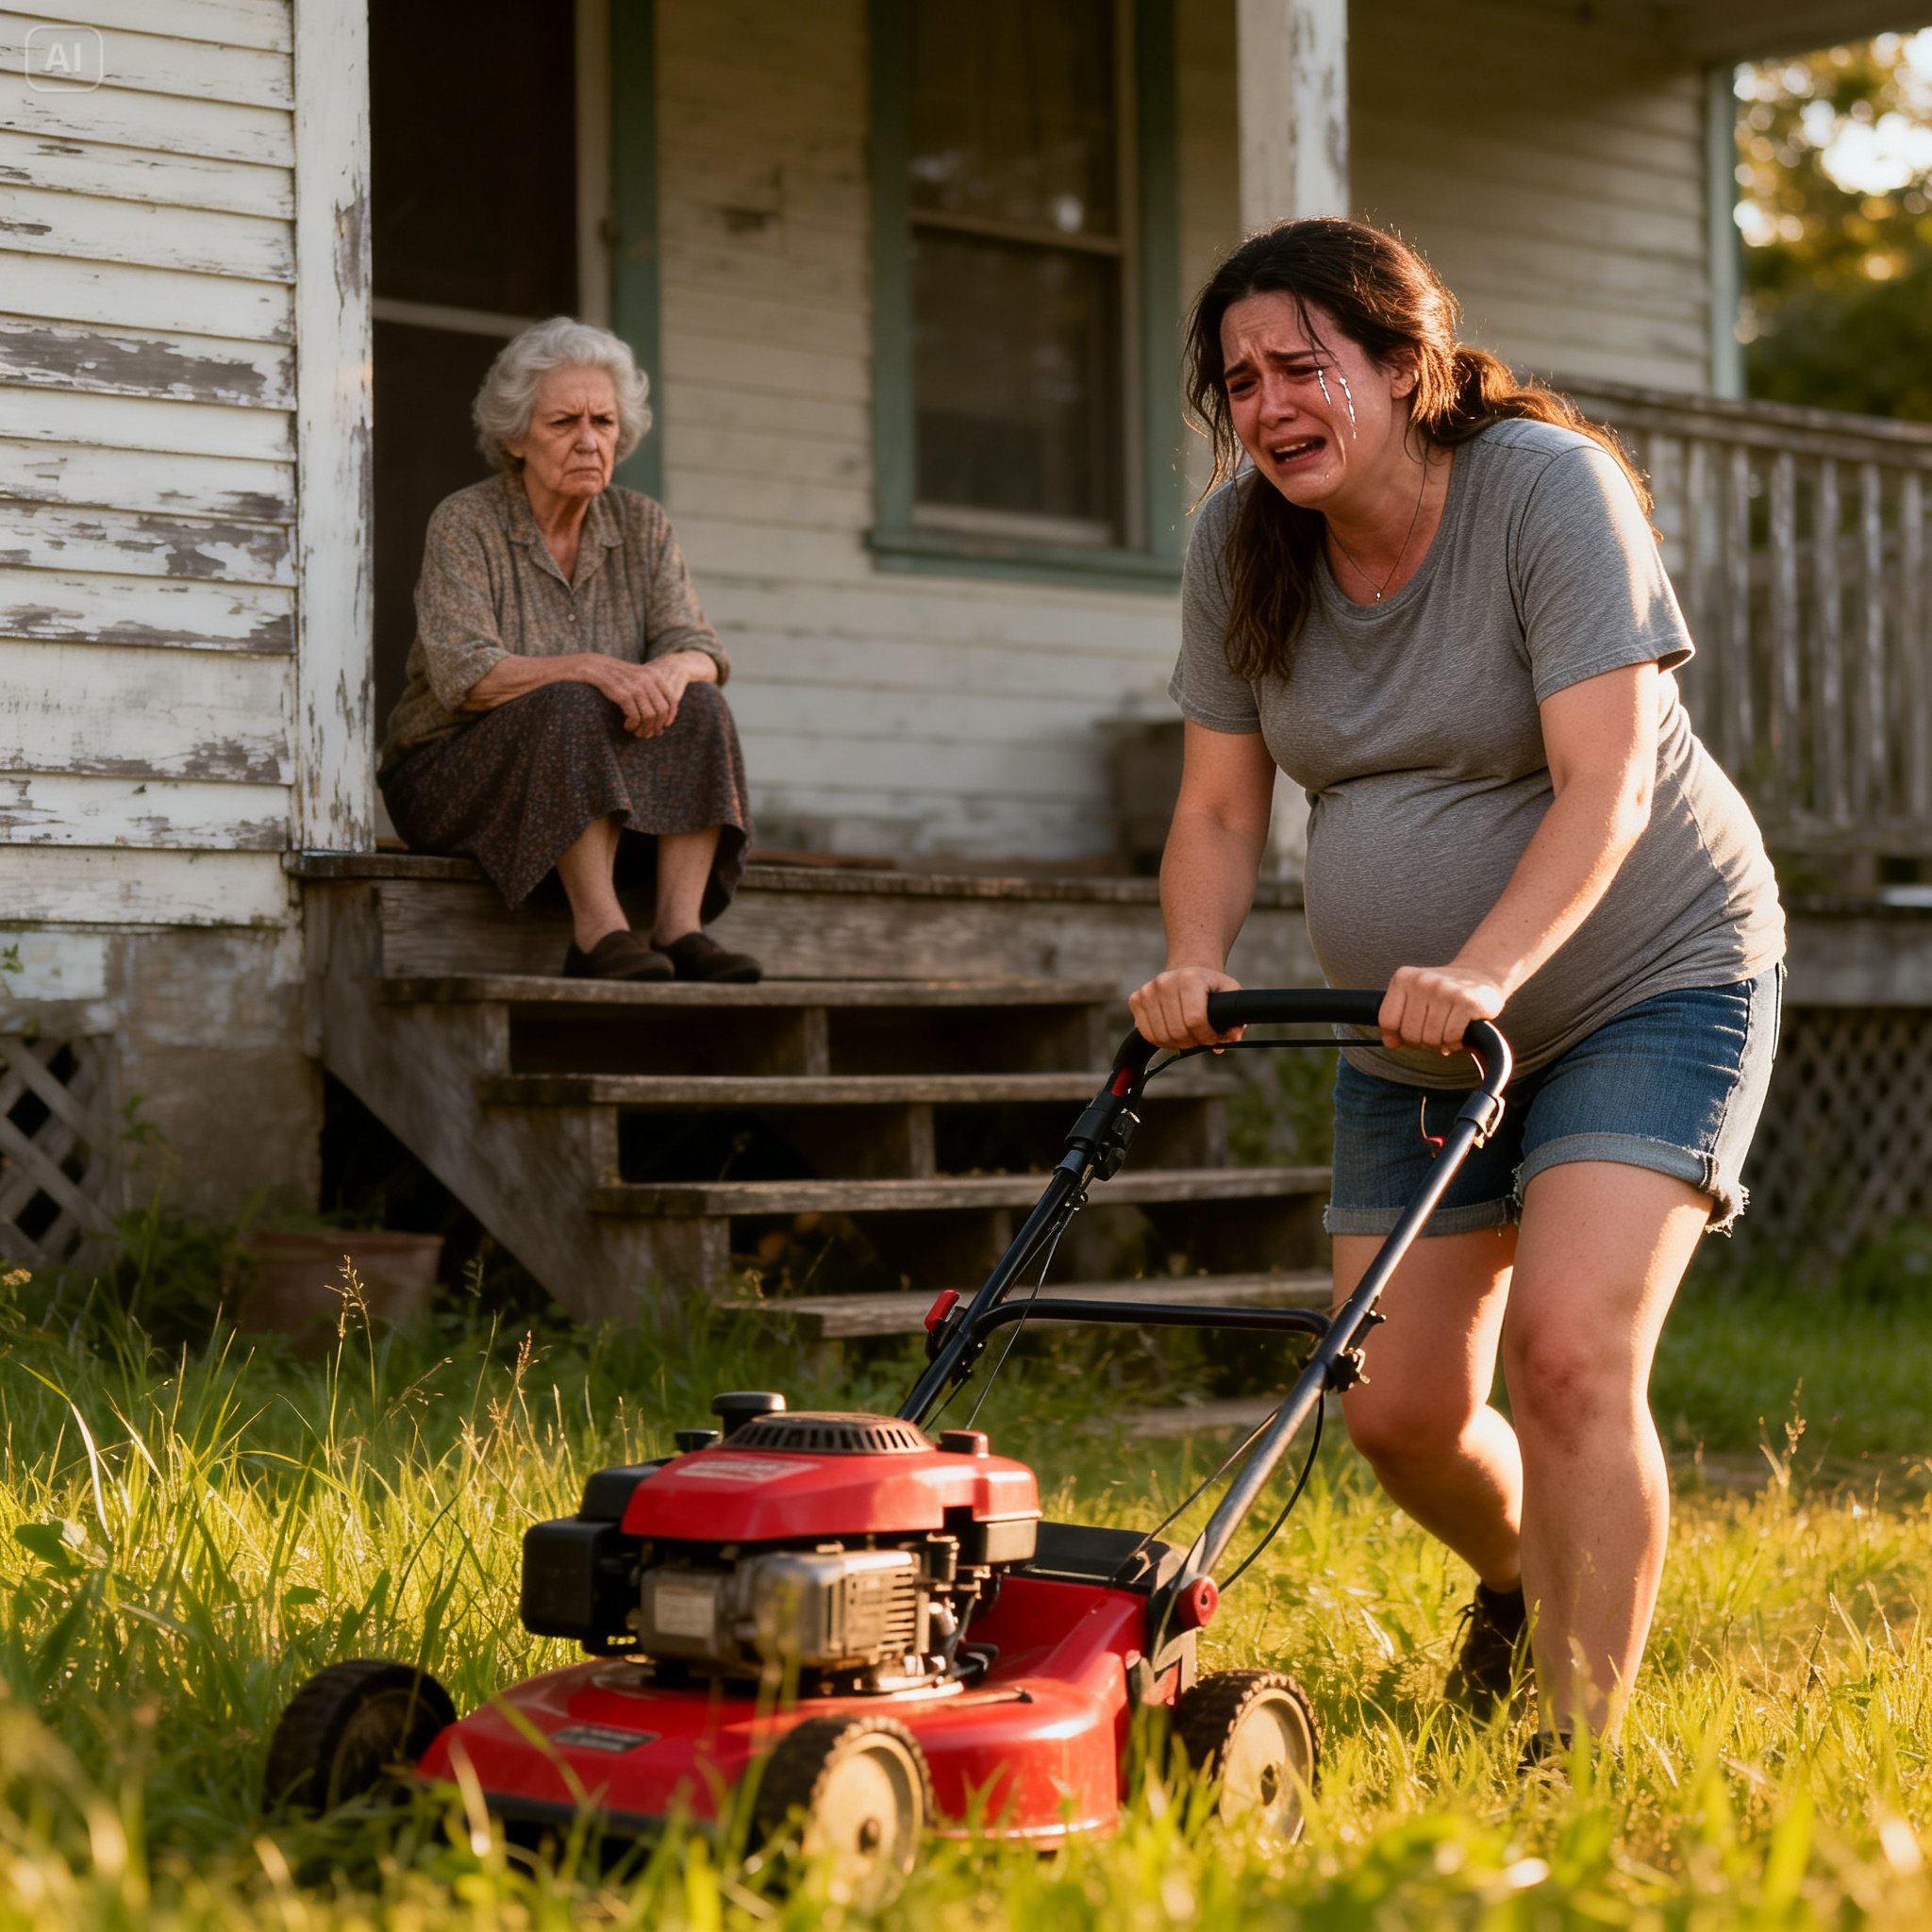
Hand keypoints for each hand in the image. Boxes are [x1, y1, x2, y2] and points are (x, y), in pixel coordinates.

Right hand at [584, 655, 691, 737]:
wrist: (591, 666)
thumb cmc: (615, 677)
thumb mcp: (637, 678)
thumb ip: (650, 695)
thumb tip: (662, 726)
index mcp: (654, 675)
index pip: (671, 701)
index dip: (669, 717)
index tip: (661, 727)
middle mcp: (647, 679)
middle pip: (661, 711)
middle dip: (655, 726)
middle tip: (645, 734)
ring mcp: (635, 686)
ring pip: (649, 716)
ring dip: (644, 729)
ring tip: (636, 732)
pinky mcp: (622, 693)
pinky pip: (635, 716)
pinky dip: (633, 725)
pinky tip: (627, 726)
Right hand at [1128, 964, 1245, 1051]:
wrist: (1186, 971)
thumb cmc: (1210, 986)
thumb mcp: (1230, 993)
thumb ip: (1237, 1016)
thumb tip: (1234, 1036)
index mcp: (1189, 978)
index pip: (1195, 1020)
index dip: (1207, 1036)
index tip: (1215, 1038)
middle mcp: (1164, 982)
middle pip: (1177, 1031)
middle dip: (1194, 1042)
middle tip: (1202, 1039)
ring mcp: (1147, 990)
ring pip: (1161, 1037)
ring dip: (1178, 1044)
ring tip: (1189, 1037)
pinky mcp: (1135, 999)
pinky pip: (1147, 1034)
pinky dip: (1162, 1041)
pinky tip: (1174, 1035)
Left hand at [1378, 963, 1504, 1053]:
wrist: (1481, 976)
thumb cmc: (1443, 993)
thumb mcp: (1414, 996)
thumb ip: (1397, 1017)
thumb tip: (1390, 1042)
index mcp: (1403, 978)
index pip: (1387, 1021)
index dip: (1398, 1035)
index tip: (1411, 1033)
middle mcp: (1422, 981)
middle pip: (1410, 1033)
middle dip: (1422, 1042)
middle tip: (1433, 1034)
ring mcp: (1445, 990)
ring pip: (1430, 1038)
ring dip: (1440, 1044)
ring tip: (1446, 1034)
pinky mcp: (1467, 1001)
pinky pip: (1451, 1037)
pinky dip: (1455, 1043)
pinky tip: (1459, 1036)